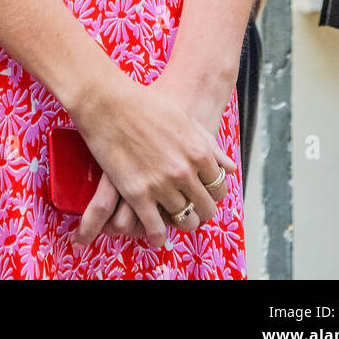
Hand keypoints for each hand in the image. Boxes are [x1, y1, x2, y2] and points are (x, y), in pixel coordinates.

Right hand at [70, 69, 236, 250]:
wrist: (108, 102)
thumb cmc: (146, 105)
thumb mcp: (185, 120)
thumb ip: (209, 145)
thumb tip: (230, 167)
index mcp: (199, 152)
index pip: (219, 187)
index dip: (213, 193)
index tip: (205, 194)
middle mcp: (184, 172)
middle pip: (206, 208)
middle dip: (202, 212)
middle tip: (193, 211)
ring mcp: (161, 185)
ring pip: (184, 220)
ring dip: (181, 222)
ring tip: (175, 220)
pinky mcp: (137, 194)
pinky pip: (155, 227)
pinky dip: (158, 236)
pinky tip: (157, 235)